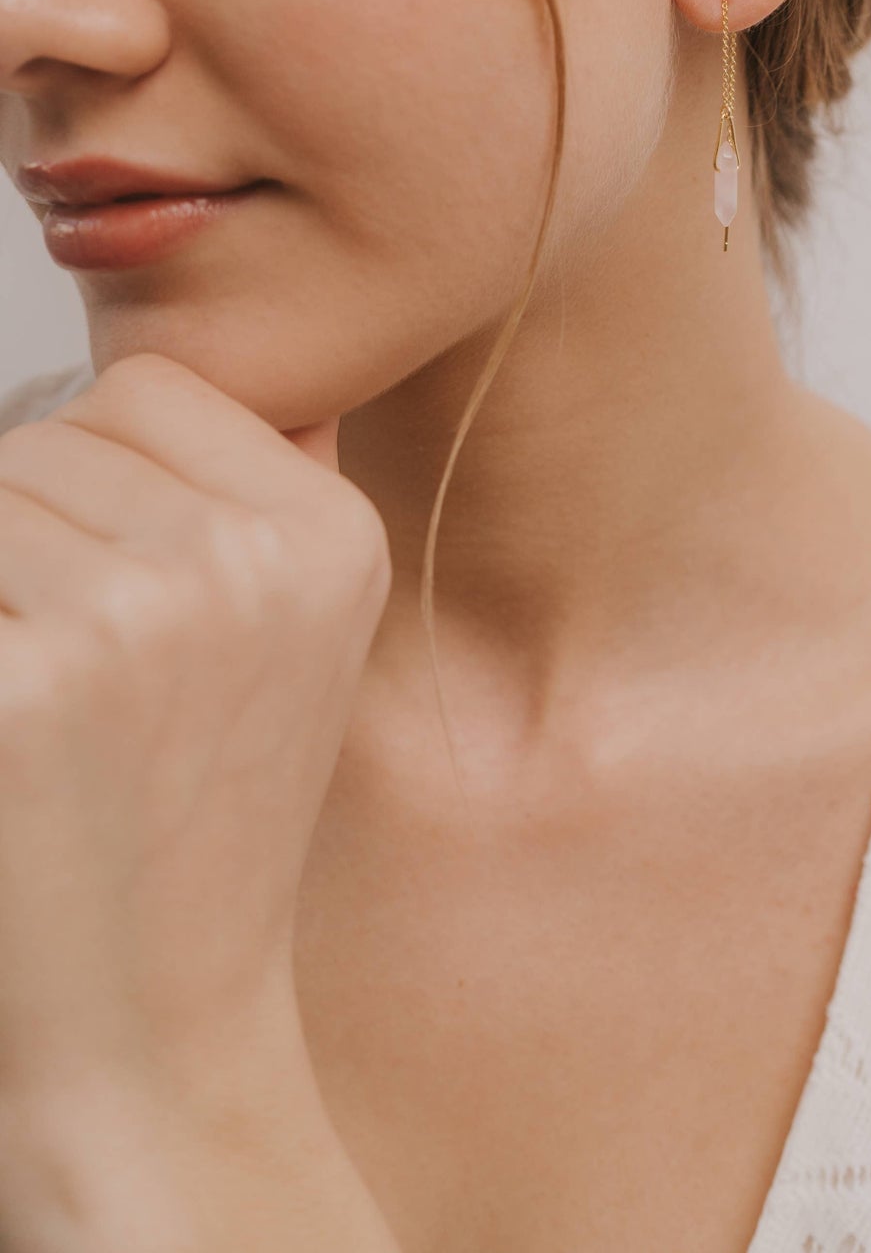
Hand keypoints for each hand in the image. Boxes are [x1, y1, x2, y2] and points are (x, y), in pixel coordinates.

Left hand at [0, 351, 390, 1142]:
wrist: (152, 1032)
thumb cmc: (199, 830)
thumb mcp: (297, 635)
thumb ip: (264, 482)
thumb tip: (187, 352)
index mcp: (327, 534)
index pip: (148, 389)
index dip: (102, 476)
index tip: (119, 590)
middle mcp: (247, 562)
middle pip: (44, 440)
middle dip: (27, 538)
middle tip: (75, 677)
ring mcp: (135, 622)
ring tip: (44, 703)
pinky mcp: (25, 690)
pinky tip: (12, 739)